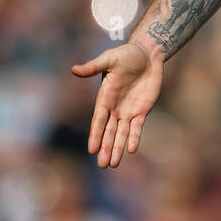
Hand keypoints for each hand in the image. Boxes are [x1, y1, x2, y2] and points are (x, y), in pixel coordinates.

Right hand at [71, 40, 163, 167]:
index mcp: (105, 98)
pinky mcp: (142, 110)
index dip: (96, 135)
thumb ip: (93, 67)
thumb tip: (74, 69)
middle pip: (109, 132)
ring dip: (117, 148)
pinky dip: (135, 138)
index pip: (99, 120)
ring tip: (112, 164)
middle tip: (102, 165)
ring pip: (122, 134)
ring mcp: (128, 110)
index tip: (91, 150)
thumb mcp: (109, 59)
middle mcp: (115, 108)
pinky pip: (137, 127)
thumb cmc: (126, 55)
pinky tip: (131, 150)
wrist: (147, 54)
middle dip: (105, 148)